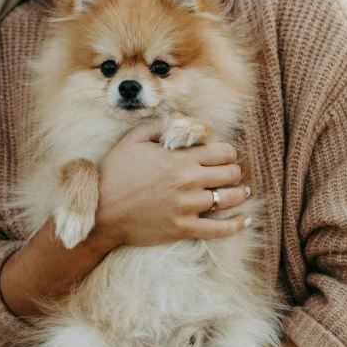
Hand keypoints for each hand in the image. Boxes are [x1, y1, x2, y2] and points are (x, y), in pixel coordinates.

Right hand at [0, 123, 249, 316]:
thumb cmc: (115, 173)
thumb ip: (160, 125)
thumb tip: (183, 117)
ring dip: (239, 194)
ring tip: (242, 192)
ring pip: (229, 199)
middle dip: (235, 172)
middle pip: (231, 174)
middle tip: (232, 174)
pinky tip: (244, 221)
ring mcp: (187, 207)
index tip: (224, 156)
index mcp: (180, 159)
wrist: (101, 212)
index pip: (223, 152)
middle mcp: (189, 182)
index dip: (229, 153)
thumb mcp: (133, 140)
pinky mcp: (184, 229)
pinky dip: (236, 225)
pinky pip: (219, 229)